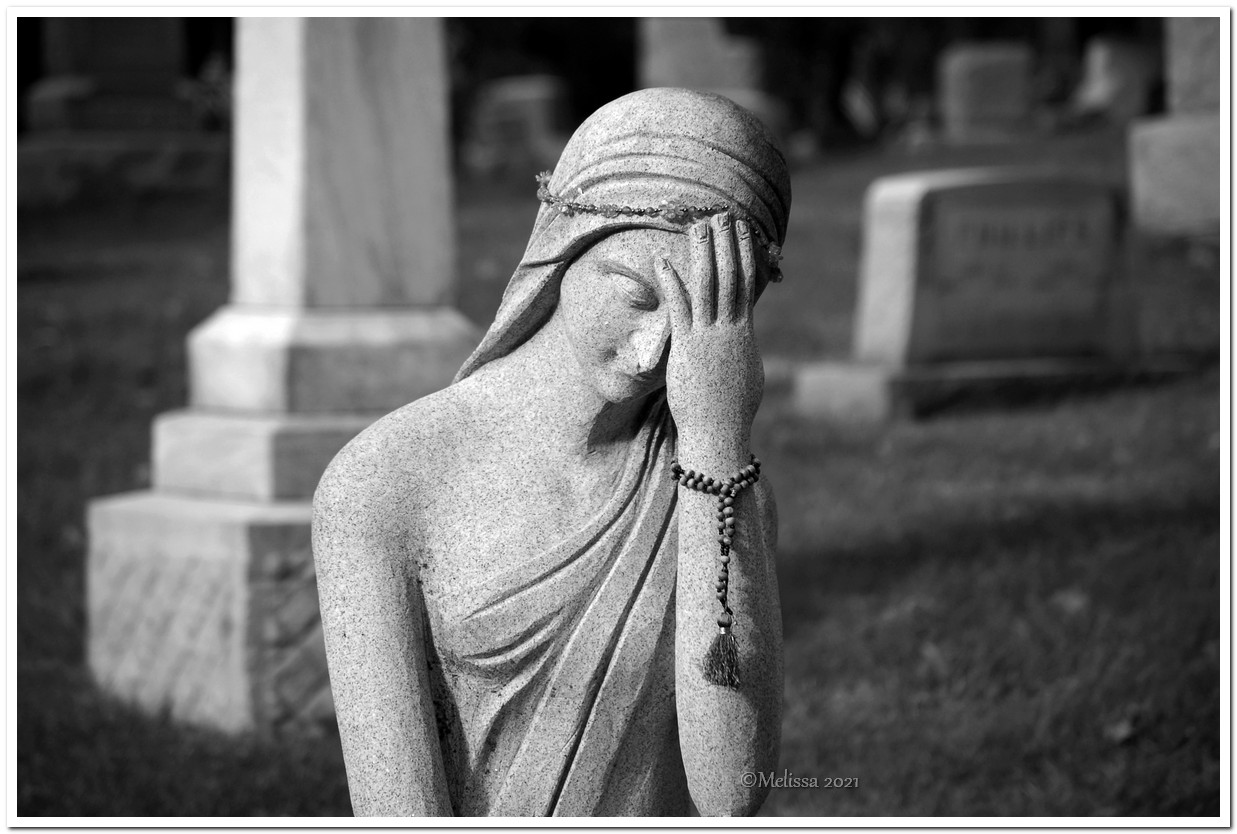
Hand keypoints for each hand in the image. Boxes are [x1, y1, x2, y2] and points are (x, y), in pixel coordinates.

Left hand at [655, 212, 763, 467]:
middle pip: (730, 276)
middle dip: (726, 244)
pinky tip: (663, 262)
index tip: (742, 231)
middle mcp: (730, 329)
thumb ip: (742, 352)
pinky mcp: (688, 348)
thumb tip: (742, 341)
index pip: (747, 285)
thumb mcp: (745, 375)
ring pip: (708, 286)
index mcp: (745, 333)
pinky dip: (671, 284)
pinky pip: (679, 309)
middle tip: (722, 214)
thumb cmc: (731, 411)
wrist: (720, 432)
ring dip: (702, 253)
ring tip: (698, 225)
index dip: (744, 255)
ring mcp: (709, 336)